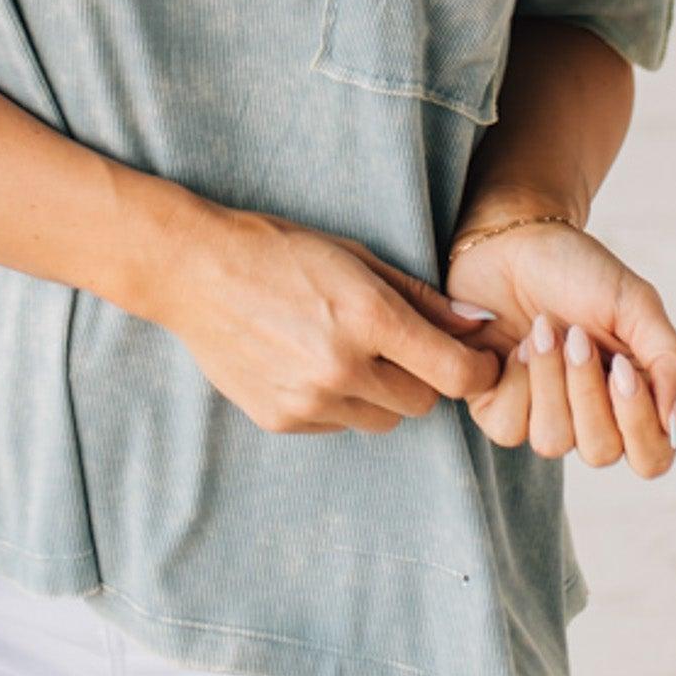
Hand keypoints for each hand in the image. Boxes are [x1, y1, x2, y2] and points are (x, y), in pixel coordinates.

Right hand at [152, 200, 501, 434]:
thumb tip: (477, 326)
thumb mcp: (356, 258)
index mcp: (368, 318)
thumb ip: (422, 298)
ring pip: (383, 420)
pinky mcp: (282, 421)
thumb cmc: (280, 251)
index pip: (455, 375)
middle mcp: (342, 367)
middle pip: (423, 403)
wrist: (195, 271)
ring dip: (381, 393)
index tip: (479, 362)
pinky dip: (339, 402)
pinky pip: (339, 424)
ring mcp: (309, 401)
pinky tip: (309, 361)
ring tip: (347, 350)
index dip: (479, 372)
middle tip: (399, 345)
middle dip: (424, 377)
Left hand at [443, 216, 675, 476]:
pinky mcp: (495, 403)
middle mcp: (589, 415)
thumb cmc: (580, 269)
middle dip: (585, 388)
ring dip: (547, 378)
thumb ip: (670, 363)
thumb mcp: (637, 304)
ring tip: (542, 329)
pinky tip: (514, 345)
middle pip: (600, 452)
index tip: (621, 367)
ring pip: (551, 442)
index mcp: (632, 397)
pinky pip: (507, 428)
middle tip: (575, 334)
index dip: (637, 423)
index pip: (651, 457)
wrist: (515, 238)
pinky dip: (513, 381)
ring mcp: (542, 412)